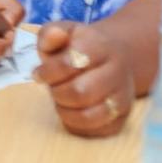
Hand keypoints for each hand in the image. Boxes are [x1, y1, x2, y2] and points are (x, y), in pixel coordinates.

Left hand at [33, 21, 135, 137]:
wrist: (114, 59)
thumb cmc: (79, 46)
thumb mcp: (63, 32)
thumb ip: (51, 33)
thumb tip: (55, 35)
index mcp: (102, 47)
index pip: (75, 61)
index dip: (50, 70)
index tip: (39, 73)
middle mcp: (118, 73)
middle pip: (80, 92)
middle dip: (56, 91)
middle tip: (52, 87)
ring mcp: (123, 98)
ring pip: (89, 115)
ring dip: (65, 110)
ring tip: (60, 99)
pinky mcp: (122, 119)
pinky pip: (96, 130)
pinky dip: (76, 124)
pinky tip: (70, 110)